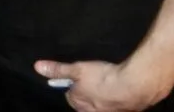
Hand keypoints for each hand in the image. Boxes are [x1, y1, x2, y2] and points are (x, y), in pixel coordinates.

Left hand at [34, 59, 168, 111]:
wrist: (135, 86)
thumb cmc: (103, 78)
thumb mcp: (77, 69)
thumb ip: (58, 69)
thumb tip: (38, 67)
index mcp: (80, 105)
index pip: (70, 97)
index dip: (74, 85)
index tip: (78, 77)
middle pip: (86, 104)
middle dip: (88, 94)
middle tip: (93, 80)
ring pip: (102, 106)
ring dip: (104, 97)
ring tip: (107, 84)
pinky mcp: (128, 111)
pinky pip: (118, 105)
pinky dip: (119, 97)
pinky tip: (122, 88)